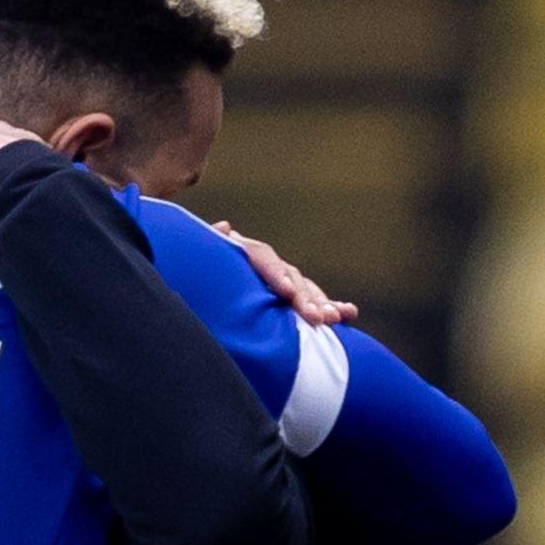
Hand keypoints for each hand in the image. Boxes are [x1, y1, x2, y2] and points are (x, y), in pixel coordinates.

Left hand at [211, 221, 357, 325]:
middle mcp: (265, 263)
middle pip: (290, 276)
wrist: (200, 281)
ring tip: (333, 319)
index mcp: (241, 251)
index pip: (263, 257)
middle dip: (304, 297)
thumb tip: (223, 226)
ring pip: (305, 289)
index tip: (287, 292)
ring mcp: (281, 279)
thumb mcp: (197, 258)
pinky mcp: (291, 297)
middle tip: (315, 317)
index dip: (276, 274)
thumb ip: (209, 245)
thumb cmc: (194, 271)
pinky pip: (314, 301)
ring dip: (321, 303)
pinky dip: (332, 306)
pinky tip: (349, 314)